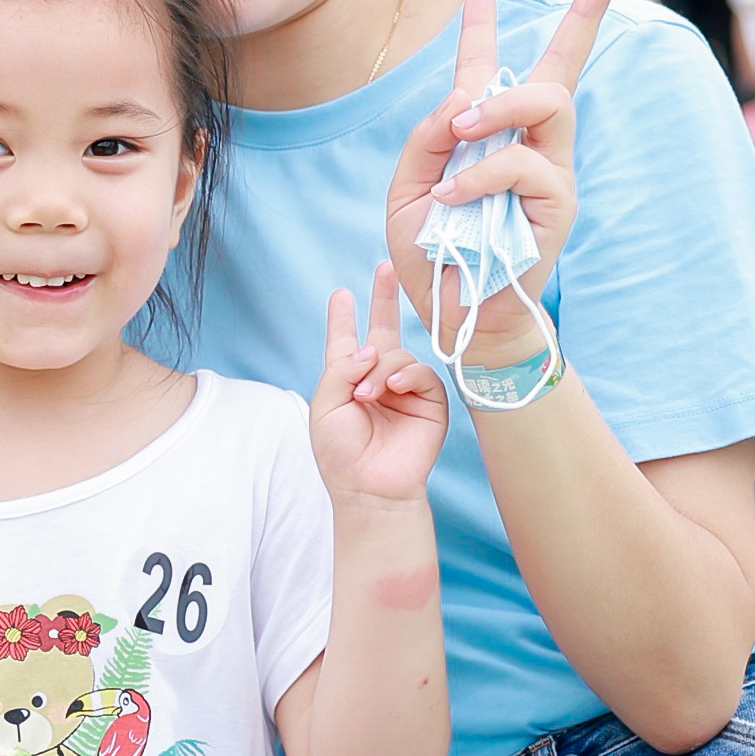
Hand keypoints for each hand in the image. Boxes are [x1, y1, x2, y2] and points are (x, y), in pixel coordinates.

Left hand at [313, 271, 450, 502]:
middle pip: (383, 331)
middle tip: (386, 268)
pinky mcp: (430, 402)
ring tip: (367, 395)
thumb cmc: (340, 453)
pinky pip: (421, 373)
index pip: (346, 342)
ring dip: (380, 369)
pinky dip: (405, 376)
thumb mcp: (325, 405)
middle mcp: (378, 380)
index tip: (341, 295)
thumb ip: (341, 368)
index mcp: (347, 380)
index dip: (344, 319)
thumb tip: (372, 347)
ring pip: (398, 354)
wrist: (369, 487)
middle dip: (383, 299)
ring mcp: (405, 390)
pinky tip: (393, 389)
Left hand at [386, 0, 613, 368]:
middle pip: (559, 72)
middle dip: (570, 30)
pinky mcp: (558, 204)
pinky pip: (523, 165)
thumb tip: (460, 99)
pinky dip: (480, 176)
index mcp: (488, 136)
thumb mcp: (408, 189)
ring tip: (461, 131)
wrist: (451, 315)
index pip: (495, 68)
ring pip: (548, 103)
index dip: (486, 24)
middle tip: (485, 57)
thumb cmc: (433, 255)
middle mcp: (529, 146)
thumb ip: (426, 140)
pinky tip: (450, 199)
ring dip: (499, 107)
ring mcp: (550, 172)